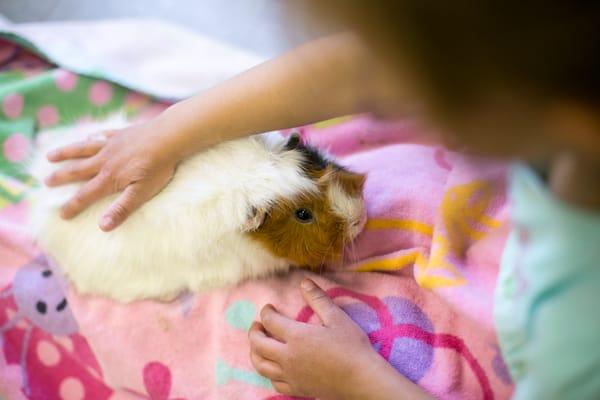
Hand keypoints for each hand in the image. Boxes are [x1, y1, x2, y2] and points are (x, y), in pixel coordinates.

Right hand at [45, 118, 178, 230]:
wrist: (169, 137)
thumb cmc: (158, 167)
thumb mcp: (142, 193)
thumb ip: (122, 208)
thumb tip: (102, 226)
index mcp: (109, 178)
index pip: (86, 195)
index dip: (73, 206)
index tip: (62, 214)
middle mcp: (104, 161)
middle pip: (77, 170)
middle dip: (61, 177)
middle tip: (46, 182)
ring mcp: (110, 145)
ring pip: (82, 149)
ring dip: (65, 153)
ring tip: (50, 156)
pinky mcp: (119, 133)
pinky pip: (99, 136)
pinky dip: (90, 138)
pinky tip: (87, 138)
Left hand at [249, 279, 380, 399]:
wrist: (362, 380)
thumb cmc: (352, 347)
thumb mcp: (337, 318)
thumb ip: (318, 299)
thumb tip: (304, 282)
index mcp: (297, 337)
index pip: (270, 321)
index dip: (266, 312)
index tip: (269, 307)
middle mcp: (289, 357)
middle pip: (259, 344)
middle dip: (254, 332)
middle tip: (257, 325)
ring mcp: (291, 375)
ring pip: (261, 366)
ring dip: (255, 353)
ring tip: (258, 345)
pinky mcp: (298, 389)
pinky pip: (275, 383)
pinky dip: (269, 373)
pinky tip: (274, 368)